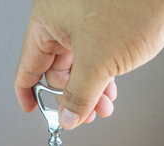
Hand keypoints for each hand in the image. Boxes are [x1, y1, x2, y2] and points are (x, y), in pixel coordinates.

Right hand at [15, 0, 163, 129]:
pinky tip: (110, 92)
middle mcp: (65, 21)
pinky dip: (103, 80)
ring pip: (81, 69)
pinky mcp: (110, 29)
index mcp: (49, 20)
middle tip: (80, 114)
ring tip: (101, 107)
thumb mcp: (98, 60)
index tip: (33, 110)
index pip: (29, 64)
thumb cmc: (135, 3)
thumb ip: (79, 95)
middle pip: (57, 70)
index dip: (28, 92)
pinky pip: (98, 61)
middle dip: (71, 97)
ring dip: (90, 92)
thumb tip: (68, 116)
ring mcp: (88, 25)